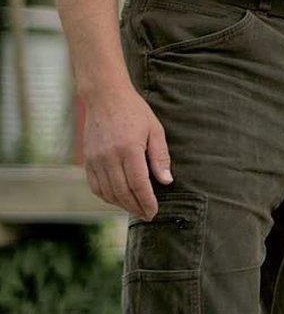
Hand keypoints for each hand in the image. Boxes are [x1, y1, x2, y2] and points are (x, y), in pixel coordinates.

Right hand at [82, 83, 170, 218]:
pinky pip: (95, 186)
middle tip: (147, 216)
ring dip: (121, 205)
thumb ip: (160, 157)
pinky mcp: (87, 160)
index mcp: (128, 149)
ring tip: (135, 209)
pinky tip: (118, 199)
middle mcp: (109, 157)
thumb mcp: (155, 130)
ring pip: (107, 192)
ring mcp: (95, 159)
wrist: (106, 97)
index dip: (146, 201)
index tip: (154, 212)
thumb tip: (166, 181)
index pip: (138, 184)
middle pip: (122, 192)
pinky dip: (106, 196)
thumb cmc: (135, 112)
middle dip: (135, 207)